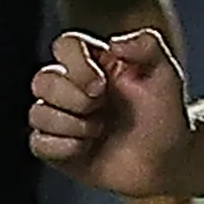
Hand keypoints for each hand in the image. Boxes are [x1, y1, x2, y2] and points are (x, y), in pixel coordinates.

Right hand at [28, 29, 191, 194]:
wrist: (166, 161)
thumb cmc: (164, 115)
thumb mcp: (166, 74)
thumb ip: (146, 45)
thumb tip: (113, 43)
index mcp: (94, 64)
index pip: (64, 46)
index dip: (76, 64)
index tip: (102, 85)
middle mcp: (72, 88)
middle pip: (42, 80)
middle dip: (71, 97)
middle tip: (100, 108)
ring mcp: (62, 119)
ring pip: (37, 113)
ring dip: (71, 124)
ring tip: (99, 131)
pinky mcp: (56, 149)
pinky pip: (38, 143)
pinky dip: (61, 147)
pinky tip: (85, 148)